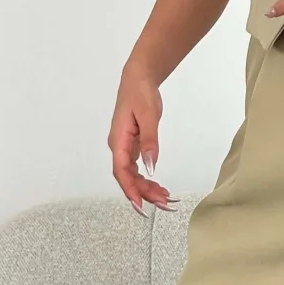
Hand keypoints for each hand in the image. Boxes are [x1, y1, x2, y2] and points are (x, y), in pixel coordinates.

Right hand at [108, 64, 178, 214]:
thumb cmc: (141, 94)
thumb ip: (149, 141)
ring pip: (132, 175)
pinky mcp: (132, 146)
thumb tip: (150, 167)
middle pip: (127, 177)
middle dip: (143, 193)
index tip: (141, 206)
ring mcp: (125, 147)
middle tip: (164, 203)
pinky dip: (147, 179)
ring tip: (165, 198)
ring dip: (146, 188)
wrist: (138, 79)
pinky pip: (137, 168)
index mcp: (118, 141)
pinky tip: (158, 187)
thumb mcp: (148, 116)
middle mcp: (119, 147)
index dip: (130, 190)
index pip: (121, 171)